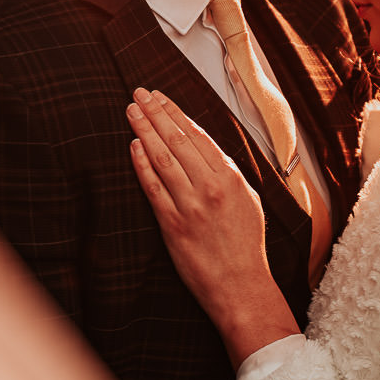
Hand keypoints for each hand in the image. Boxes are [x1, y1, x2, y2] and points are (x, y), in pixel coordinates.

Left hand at [127, 89, 298, 364]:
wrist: (241, 285)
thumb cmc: (245, 246)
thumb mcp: (248, 201)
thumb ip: (228, 174)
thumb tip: (206, 151)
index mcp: (231, 178)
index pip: (198, 135)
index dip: (176, 113)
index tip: (160, 97)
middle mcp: (211, 187)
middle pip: (177, 140)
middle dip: (155, 112)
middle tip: (138, 94)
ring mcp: (191, 205)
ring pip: (163, 158)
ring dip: (144, 130)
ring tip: (131, 111)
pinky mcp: (173, 224)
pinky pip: (153, 187)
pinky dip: (142, 164)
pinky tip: (133, 146)